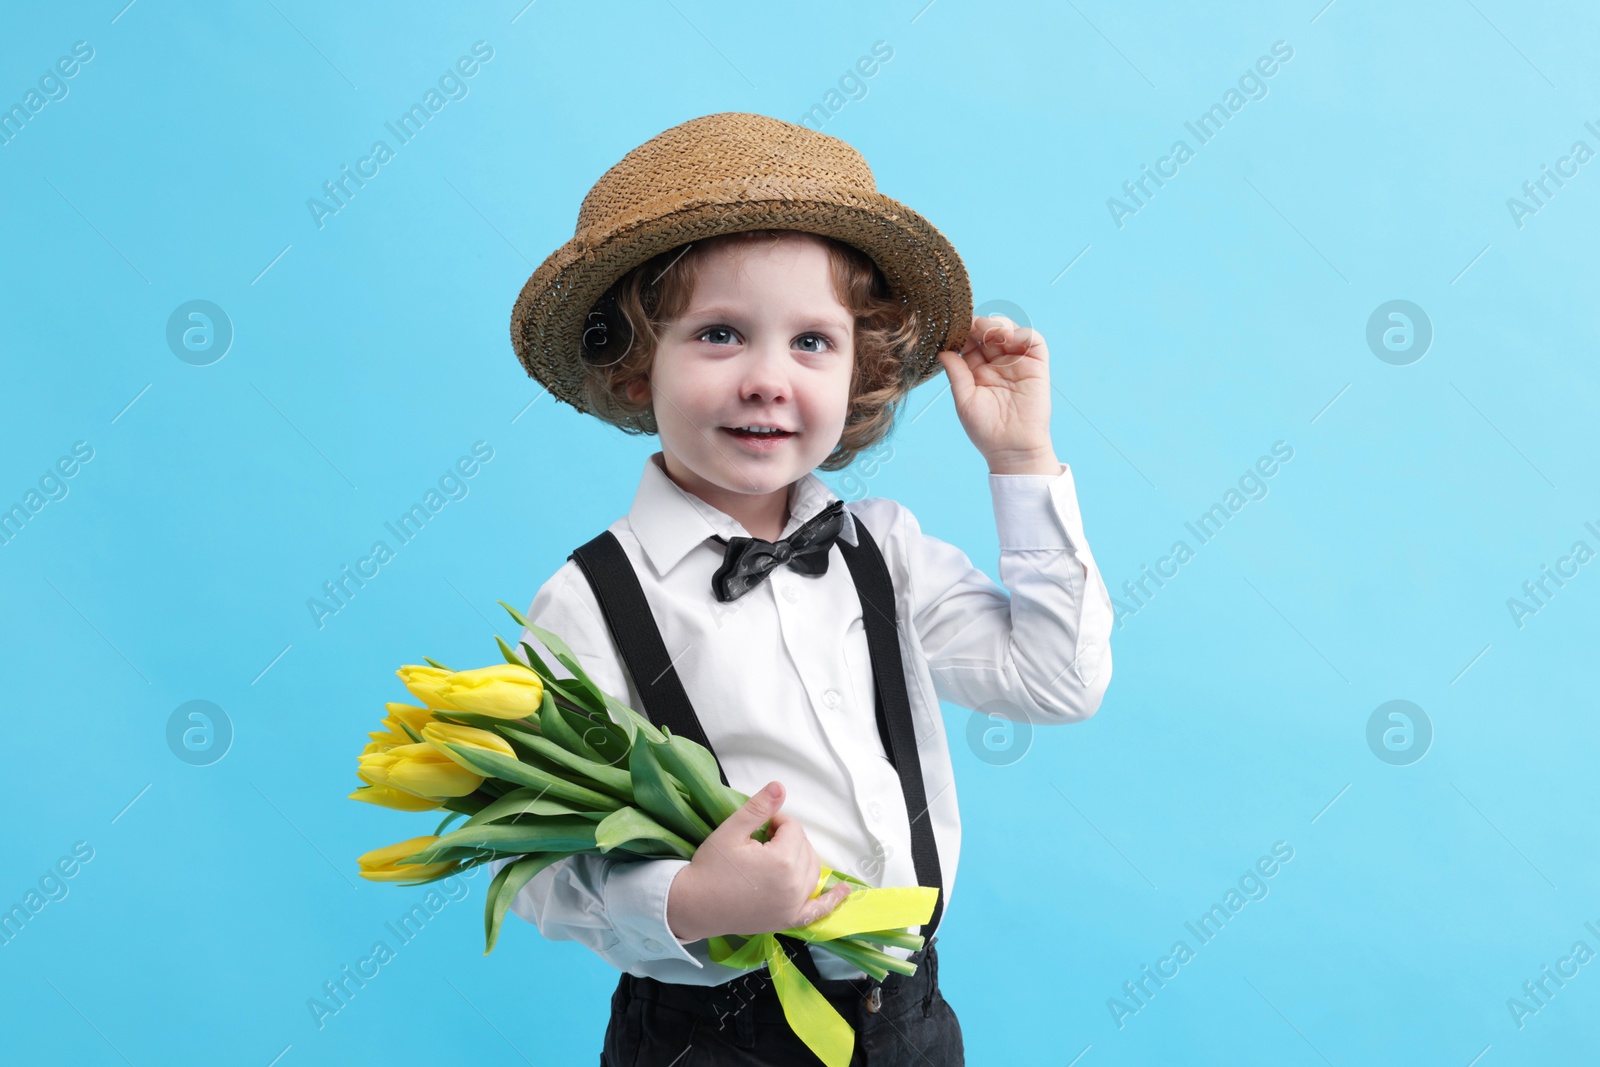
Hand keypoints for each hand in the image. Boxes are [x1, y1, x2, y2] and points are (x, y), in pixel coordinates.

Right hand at [666, 780, 852, 941]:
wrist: (693, 906)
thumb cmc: (710, 867)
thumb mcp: (731, 830)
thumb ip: (759, 808)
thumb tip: (780, 786)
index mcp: (782, 862)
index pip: (793, 828)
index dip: (774, 822)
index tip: (755, 828)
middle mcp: (794, 886)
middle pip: (805, 847)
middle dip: (787, 838)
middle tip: (760, 841)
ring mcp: (793, 906)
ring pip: (812, 870)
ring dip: (801, 857)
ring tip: (778, 853)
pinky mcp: (788, 920)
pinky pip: (818, 910)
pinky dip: (832, 900)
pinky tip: (845, 891)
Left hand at [937, 315, 1060, 474]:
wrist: (1012, 449)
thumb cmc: (986, 430)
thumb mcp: (964, 400)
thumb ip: (956, 373)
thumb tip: (942, 351)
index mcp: (978, 371)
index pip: (970, 342)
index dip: (964, 332)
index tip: (955, 328)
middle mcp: (998, 364)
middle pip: (989, 331)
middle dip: (980, 324)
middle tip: (974, 327)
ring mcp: (1018, 363)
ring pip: (1010, 330)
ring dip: (999, 324)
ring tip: (991, 332)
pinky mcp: (1037, 365)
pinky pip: (1034, 340)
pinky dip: (1022, 332)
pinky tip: (1009, 338)